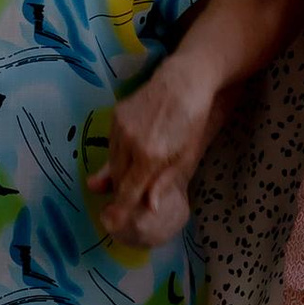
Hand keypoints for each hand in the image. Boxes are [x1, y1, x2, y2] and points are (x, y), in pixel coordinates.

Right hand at [89, 63, 212, 247]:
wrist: (184, 82)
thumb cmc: (192, 123)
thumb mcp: (185, 157)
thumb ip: (165, 182)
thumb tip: (149, 207)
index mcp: (150, 156)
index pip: (128, 191)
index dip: (119, 209)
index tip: (112, 222)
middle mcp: (131, 143)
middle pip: (118, 178)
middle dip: (122, 190)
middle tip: (130, 197)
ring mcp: (120, 127)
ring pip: (112, 161)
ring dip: (120, 172)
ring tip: (135, 172)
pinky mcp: (115, 115)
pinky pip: (112, 144)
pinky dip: (119, 153)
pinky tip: (134, 151)